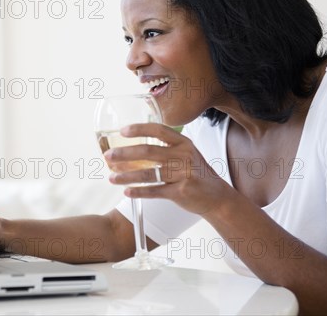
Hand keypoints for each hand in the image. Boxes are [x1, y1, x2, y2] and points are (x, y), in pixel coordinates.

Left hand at [104, 123, 231, 214]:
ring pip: (149, 174)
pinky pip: (155, 191)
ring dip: (126, 176)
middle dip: (124, 154)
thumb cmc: (196, 174)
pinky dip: (139, 192)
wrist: (217, 197)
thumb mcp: (186, 154)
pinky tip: (127, 192)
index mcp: (184, 143)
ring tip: (112, 177)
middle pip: (148, 151)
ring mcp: (183, 174)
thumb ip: (166, 148)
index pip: (158, 130)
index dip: (139, 129)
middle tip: (108, 156)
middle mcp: (184, 156)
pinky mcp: (181, 192)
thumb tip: (133, 149)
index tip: (122, 131)